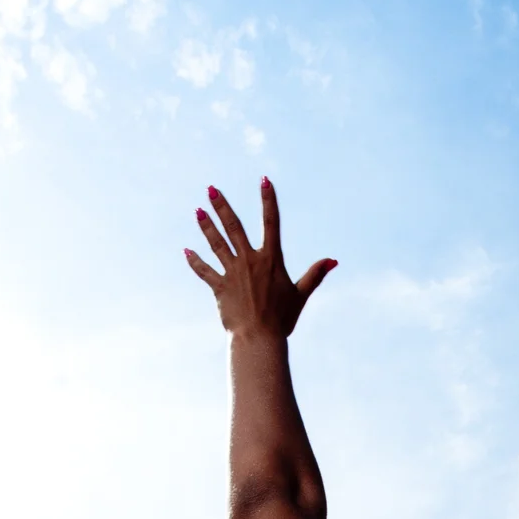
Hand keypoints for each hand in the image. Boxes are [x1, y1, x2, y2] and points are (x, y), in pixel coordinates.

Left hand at [184, 178, 335, 339]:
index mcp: (271, 259)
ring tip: (197, 211)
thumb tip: (333, 260)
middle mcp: (250, 261)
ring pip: (217, 244)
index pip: (271, 222)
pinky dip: (195, 261)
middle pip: (234, 227)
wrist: (259, 338)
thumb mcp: (301, 295)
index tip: (264, 180)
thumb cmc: (282, 319)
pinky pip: (204, 271)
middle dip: (222, 206)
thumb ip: (315, 275)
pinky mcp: (219, 287)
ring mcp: (233, 273)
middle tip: (211, 189)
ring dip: (206, 226)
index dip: (268, 200)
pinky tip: (186, 251)